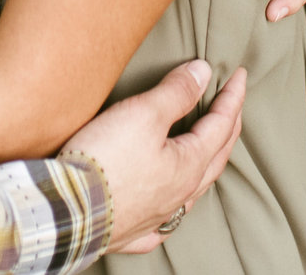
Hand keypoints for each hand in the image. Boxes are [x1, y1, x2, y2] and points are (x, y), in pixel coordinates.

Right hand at [64, 60, 246, 255]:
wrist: (64, 213)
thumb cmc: (104, 162)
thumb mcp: (143, 113)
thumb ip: (176, 92)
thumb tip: (204, 73)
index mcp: (188, 166)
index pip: (221, 124)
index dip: (232, 97)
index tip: (241, 75)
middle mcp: (179, 196)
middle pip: (215, 157)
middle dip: (227, 127)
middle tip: (233, 105)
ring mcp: (156, 218)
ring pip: (193, 191)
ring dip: (205, 165)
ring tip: (208, 151)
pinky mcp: (130, 232)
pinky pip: (161, 223)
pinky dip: (170, 210)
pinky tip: (167, 211)